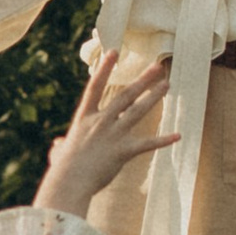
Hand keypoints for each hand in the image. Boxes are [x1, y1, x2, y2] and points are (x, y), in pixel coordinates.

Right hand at [35, 54, 175, 221]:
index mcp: (84, 119)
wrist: (68, 183)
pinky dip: (162, 140)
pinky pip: (146, 144)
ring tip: (167, 85)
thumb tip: (58, 146)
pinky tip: (177, 136)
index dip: (104, 68)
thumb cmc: (62, 171)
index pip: (94, 87)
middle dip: (142, 80)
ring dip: (153, 96)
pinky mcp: (123, 151)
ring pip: (137, 111)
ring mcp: (112, 135)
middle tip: (157, 67)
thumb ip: (61, 147)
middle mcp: (100, 122)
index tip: (113, 51)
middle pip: (124, 95)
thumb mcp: (60, 154)